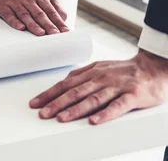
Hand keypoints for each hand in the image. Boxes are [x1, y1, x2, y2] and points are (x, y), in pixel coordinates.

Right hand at [0, 0, 67, 35]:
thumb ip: (55, 7)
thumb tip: (64, 19)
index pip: (50, 11)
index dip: (57, 21)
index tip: (64, 31)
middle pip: (38, 13)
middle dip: (47, 24)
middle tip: (54, 34)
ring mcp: (14, 1)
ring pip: (24, 14)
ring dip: (32, 24)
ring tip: (40, 33)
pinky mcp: (2, 5)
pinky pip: (8, 14)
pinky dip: (14, 21)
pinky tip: (20, 27)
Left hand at [30, 50, 167, 124]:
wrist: (154, 67)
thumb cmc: (125, 70)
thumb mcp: (100, 68)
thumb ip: (82, 76)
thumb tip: (63, 83)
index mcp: (91, 72)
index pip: (65, 84)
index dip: (49, 94)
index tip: (34, 103)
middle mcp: (101, 78)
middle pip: (75, 92)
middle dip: (56, 103)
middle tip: (42, 113)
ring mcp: (117, 86)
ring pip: (93, 98)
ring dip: (75, 109)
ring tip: (61, 119)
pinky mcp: (133, 96)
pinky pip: (118, 106)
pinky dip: (105, 114)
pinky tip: (93, 121)